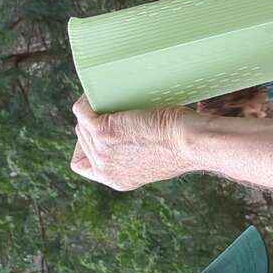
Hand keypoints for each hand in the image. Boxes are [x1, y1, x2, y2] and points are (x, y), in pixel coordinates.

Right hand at [70, 97, 193, 191]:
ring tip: (110, 99)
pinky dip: (87, 99)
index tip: (99, 132)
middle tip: (111, 108)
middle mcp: (106, 170)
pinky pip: (81, 110)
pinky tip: (101, 92)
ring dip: (93, 110)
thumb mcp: (157, 157)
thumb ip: (138, 154)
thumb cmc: (185, 143)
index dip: (87, 146)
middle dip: (93, 123)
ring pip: (83, 125)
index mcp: (117, 179)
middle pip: (84, 140)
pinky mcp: (102, 131)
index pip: (83, 165)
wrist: (191, 141)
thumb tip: (130, 133)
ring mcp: (102, 151)